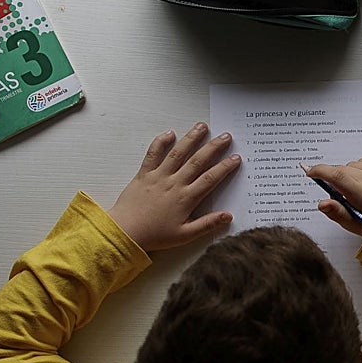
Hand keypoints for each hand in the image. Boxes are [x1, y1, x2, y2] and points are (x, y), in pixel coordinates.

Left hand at [108, 123, 240, 251]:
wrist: (125, 232)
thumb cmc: (155, 236)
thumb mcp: (185, 235)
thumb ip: (207, 224)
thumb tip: (228, 216)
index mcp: (186, 198)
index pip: (210, 178)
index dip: (225, 167)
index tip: (236, 158)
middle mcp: (174, 183)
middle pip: (198, 160)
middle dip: (214, 147)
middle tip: (226, 136)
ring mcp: (159, 176)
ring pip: (178, 153)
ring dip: (191, 138)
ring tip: (202, 127)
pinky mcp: (144, 174)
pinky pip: (153, 154)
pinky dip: (161, 142)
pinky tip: (170, 133)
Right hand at [304, 158, 361, 236]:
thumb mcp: (355, 224)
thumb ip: (337, 212)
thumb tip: (322, 203)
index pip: (335, 175)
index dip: (319, 171)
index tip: (310, 172)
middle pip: (342, 169)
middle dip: (336, 179)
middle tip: (343, 195)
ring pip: (352, 165)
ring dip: (350, 175)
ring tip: (359, 191)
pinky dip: (361, 171)